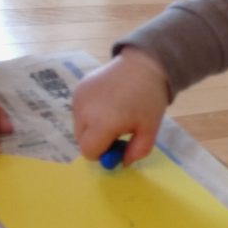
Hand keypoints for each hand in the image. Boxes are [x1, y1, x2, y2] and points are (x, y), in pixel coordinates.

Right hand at [71, 47, 169, 165]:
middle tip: (117, 131)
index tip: (117, 145)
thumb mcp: (150, 130)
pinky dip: (89, 113)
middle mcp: (84, 112)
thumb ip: (137, 151)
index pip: (89, 152)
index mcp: (102, 124)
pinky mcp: (77, 89)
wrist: (144, 65)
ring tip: (113, 113)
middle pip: (82, 140)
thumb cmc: (149, 100)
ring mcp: (78, 99)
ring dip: (93, 127)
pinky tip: (107, 102)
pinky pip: (79, 111)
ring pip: (79, 126)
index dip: (103, 153)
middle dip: (98, 141)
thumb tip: (122, 162)